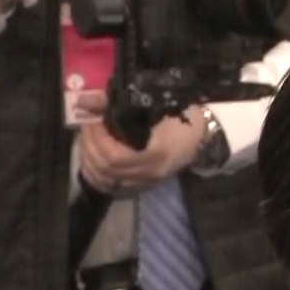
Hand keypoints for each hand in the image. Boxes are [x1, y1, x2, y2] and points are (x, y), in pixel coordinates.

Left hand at [75, 94, 207, 196]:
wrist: (206, 136)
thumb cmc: (185, 117)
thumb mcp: (155, 106)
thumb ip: (117, 104)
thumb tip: (83, 101)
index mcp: (155, 155)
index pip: (113, 157)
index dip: (96, 139)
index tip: (92, 120)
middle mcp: (150, 174)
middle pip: (106, 170)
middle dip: (89, 147)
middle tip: (87, 127)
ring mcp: (148, 182)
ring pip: (107, 181)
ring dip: (90, 161)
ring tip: (88, 141)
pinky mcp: (145, 184)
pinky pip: (114, 188)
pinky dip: (98, 175)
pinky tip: (94, 161)